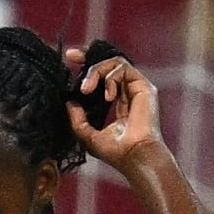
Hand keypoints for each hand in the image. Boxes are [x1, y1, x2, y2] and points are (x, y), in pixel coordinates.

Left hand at [66, 49, 161, 169]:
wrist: (134, 156)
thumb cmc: (115, 152)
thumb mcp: (88, 136)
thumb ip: (77, 120)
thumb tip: (69, 102)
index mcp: (117, 103)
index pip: (102, 78)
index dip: (86, 65)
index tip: (70, 58)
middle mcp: (128, 93)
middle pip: (108, 65)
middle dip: (88, 58)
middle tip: (71, 58)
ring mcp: (136, 89)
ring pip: (114, 63)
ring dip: (96, 72)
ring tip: (86, 90)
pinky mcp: (144, 86)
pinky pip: (123, 68)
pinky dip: (111, 79)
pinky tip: (108, 97)